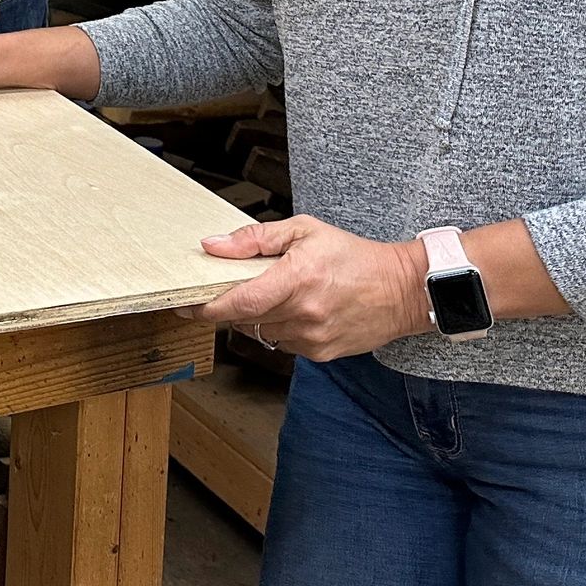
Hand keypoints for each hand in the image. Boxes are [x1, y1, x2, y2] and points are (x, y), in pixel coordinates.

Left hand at [194, 218, 431, 361]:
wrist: (401, 290)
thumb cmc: (353, 256)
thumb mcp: (304, 231)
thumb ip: (255, 238)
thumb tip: (213, 246)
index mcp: (297, 279)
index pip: (239, 301)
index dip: (207, 306)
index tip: (185, 303)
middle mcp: (303, 313)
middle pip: (244, 319)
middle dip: (225, 308)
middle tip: (218, 292)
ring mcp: (312, 338)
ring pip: (261, 333)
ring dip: (254, 318)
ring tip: (271, 295)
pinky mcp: (320, 354)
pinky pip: (283, 344)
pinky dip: (278, 328)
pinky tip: (294, 311)